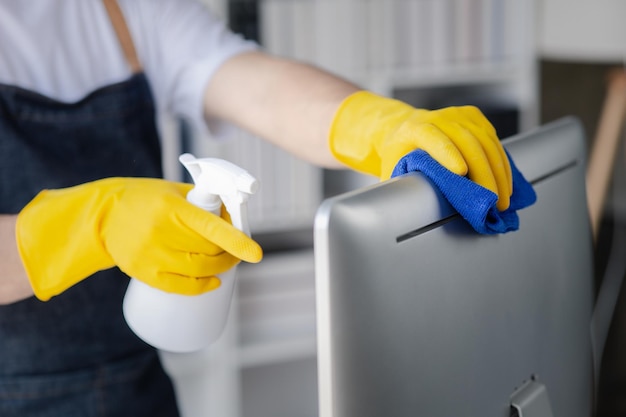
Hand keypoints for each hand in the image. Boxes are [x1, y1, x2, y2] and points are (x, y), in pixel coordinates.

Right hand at [16, 177, 262, 300]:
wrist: (102, 216)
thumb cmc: (145, 199)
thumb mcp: (174, 192)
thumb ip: (203, 201)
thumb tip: (236, 216)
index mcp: (173, 208)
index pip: (211, 227)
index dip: (237, 242)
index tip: (256, 254)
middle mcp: (162, 232)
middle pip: (208, 252)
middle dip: (229, 254)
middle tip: (236, 251)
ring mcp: (151, 255)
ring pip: (198, 271)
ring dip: (220, 269)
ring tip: (226, 264)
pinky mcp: (143, 272)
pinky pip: (179, 287)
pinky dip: (201, 287)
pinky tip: (214, 283)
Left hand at [328, 91, 512, 210]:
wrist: (405, 128)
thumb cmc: (399, 154)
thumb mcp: (393, 169)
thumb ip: (402, 185)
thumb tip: (410, 209)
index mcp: (416, 129)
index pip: (434, 138)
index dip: (448, 154)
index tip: (461, 172)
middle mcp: (439, 117)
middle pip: (467, 142)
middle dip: (484, 174)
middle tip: (492, 201)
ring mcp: (458, 115)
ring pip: (485, 141)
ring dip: (499, 172)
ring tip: (503, 198)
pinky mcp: (474, 116)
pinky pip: (493, 139)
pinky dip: (502, 162)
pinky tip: (505, 181)